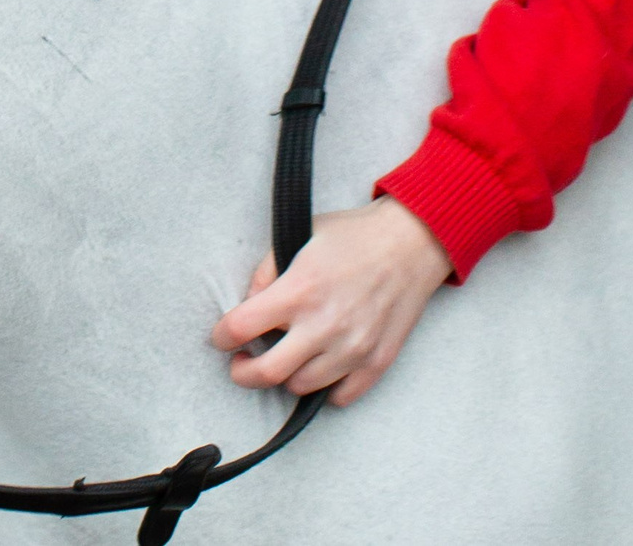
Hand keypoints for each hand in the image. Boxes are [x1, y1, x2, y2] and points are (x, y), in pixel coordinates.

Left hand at [211, 198, 449, 406]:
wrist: (411, 243)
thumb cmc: (353, 236)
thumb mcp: (299, 236)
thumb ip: (267, 270)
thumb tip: (249, 302)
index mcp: (299, 290)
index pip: (241, 328)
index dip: (221, 337)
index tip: (221, 338)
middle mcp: (324, 325)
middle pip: (267, 373)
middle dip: (243, 373)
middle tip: (242, 363)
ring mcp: (353, 348)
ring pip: (301, 387)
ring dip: (285, 376)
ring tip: (285, 358)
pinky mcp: (377, 361)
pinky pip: (340, 396)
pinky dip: (324, 388)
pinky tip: (319, 367)